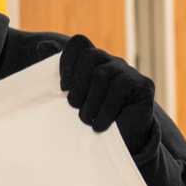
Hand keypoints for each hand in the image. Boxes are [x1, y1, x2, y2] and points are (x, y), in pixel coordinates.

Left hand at [59, 35, 155, 153]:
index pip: (79, 43)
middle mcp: (111, 62)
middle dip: (77, 84)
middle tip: (74, 106)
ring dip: (90, 102)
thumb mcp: (69, 96)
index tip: (63, 88)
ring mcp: (128, 71)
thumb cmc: (90, 119)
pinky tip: (100, 125)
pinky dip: (105, 110)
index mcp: (93, 62)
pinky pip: (119, 88)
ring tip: (87, 120)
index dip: (67, 61)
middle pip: (90, 55)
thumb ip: (58, 72)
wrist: (119, 142)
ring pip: (102, 74)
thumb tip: (41, 45)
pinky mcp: (144, 84)